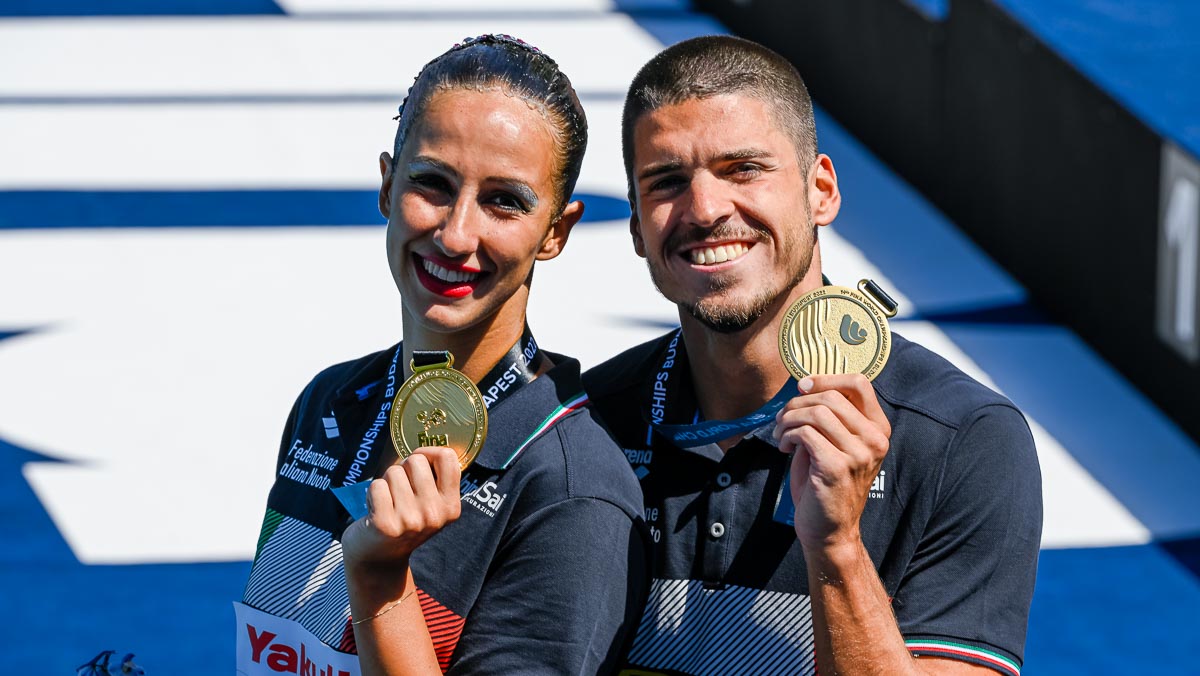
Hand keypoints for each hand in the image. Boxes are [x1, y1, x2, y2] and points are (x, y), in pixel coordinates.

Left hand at [341, 446, 461, 571]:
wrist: (379, 561)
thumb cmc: (404, 522)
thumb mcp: (431, 506)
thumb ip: (435, 480)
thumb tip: (427, 447)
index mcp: (451, 507)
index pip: (448, 458)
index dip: (429, 453)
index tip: (419, 464)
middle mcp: (435, 515)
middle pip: (416, 461)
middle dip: (403, 469)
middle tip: (399, 492)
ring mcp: (411, 521)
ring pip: (393, 472)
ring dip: (386, 482)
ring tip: (388, 502)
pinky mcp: (386, 524)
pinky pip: (376, 486)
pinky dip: (372, 493)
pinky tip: (376, 510)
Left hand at [773, 374, 890, 550]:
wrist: (829, 529)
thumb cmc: (826, 483)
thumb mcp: (834, 442)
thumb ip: (828, 415)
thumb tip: (805, 385)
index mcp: (878, 429)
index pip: (859, 383)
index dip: (826, 378)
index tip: (802, 388)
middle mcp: (875, 440)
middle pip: (832, 396)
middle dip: (798, 402)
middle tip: (782, 418)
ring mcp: (859, 454)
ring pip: (817, 413)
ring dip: (789, 418)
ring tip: (781, 433)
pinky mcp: (838, 467)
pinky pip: (806, 433)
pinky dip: (788, 435)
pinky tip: (784, 447)